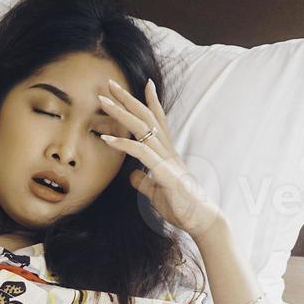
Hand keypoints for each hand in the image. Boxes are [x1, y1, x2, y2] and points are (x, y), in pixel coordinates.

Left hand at [98, 77, 225, 239]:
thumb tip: (134, 176)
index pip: (159, 121)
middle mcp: (168, 151)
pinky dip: (123, 143)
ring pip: (142, 128)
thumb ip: (145, 182)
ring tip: (103, 101)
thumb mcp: (156, 193)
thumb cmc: (182, 207)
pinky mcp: (164, 172)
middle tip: (109, 84)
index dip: (151, 101)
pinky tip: (107, 138)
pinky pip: (141, 152)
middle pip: (146, 117)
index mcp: (168, 153)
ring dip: (120, 113)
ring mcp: (167, 159)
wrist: (201, 220)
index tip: (145, 83)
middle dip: (127, 98)